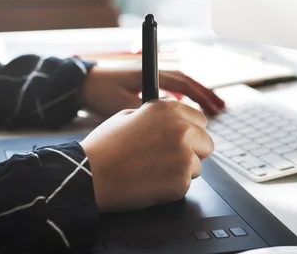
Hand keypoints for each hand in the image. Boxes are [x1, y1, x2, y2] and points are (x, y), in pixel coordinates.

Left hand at [78, 62, 224, 117]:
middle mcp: (153, 76)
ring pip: (180, 88)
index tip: (214, 106)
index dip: (201, 94)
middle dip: (205, 95)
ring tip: (212, 109)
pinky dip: (183, 102)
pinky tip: (188, 114)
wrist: (80, 85)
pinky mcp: (144, 89)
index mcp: (150, 76)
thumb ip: (145, 113)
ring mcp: (149, 82)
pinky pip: (171, 93)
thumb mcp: (122, 105)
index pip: (183, 83)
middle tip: (221, 108)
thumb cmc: (99, 92)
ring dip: (196, 98)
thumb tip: (168, 126)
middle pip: (187, 83)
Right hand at [81, 100, 213, 211]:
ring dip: (182, 170)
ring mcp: (184, 154)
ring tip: (154, 171)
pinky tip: (151, 183)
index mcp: (170, 109)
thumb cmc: (105, 147)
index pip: (200, 120)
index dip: (190, 131)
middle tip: (169, 159)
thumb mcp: (129, 115)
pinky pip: (186, 184)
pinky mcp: (182, 179)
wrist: (90, 175)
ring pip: (198, 165)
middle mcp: (182, 128)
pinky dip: (173, 187)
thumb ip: (157, 115)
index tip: (182, 139)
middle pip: (206, 142)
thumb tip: (172, 120)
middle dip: (192, 151)